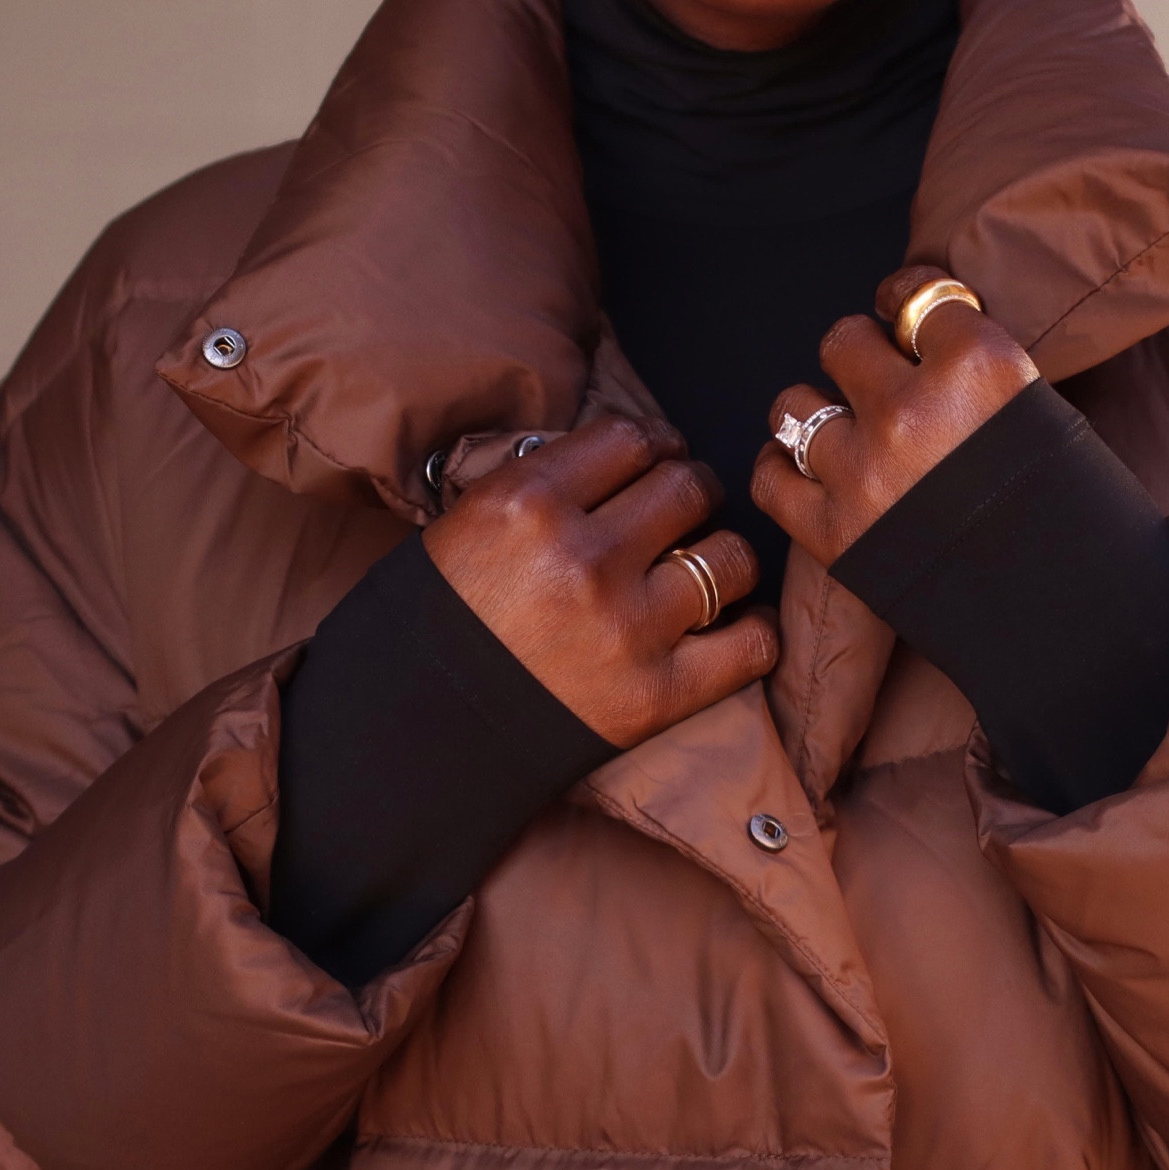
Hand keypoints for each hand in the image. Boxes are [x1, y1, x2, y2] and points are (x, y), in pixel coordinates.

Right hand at [424, 413, 777, 749]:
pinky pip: (751, 645)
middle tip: (682, 515)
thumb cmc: (440, 623)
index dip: (654, 446)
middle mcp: (584, 557)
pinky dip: (754, 630)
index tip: (657, 461)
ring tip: (706, 570)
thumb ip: (542, 482)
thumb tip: (619, 456)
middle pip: (689, 487)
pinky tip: (737, 625)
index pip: (632, 438)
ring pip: (730, 558)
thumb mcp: (467, 523)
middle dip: (692, 493)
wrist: (415, 731)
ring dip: (725, 559)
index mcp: (528, 502)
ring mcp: (627, 628)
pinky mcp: (657, 695)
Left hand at [750, 266, 1039, 566]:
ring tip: (843, 433)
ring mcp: (866, 471)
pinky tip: (799, 466)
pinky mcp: (835, 533)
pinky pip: (770, 478)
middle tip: (881, 386)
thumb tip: (916, 341)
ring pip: (795, 405)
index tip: (904, 315)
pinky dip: (780, 469)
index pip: (917, 294)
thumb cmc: (1063, 510)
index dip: (906, 302)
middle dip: (860, 359)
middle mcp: (913, 410)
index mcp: (978, 366)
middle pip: (844, 341)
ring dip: (817, 413)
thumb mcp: (1038, 410)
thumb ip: (973, 368)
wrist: (1062, 605)